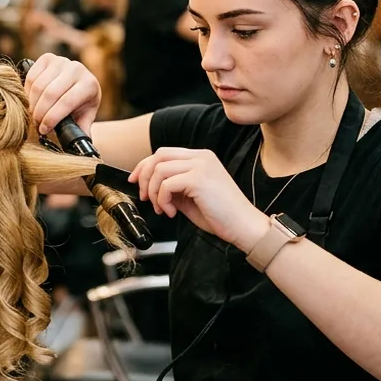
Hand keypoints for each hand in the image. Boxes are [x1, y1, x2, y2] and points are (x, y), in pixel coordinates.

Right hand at [23, 53, 99, 135]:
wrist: (78, 83)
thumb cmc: (81, 105)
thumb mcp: (84, 118)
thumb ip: (81, 131)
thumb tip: (80, 147)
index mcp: (89, 84)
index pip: (67, 102)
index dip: (52, 118)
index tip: (44, 130)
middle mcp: (77, 69)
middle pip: (50, 93)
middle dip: (40, 112)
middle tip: (35, 125)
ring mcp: (61, 61)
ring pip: (39, 85)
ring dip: (32, 104)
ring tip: (33, 115)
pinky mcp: (48, 58)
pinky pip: (31, 76)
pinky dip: (27, 92)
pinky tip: (30, 102)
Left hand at [130, 147, 268, 250]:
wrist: (244, 226)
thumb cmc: (221, 216)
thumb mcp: (190, 198)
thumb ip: (173, 188)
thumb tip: (151, 188)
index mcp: (200, 158)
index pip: (164, 153)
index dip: (144, 166)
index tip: (136, 181)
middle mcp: (201, 157)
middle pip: (158, 156)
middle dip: (144, 176)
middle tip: (145, 197)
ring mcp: (201, 165)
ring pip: (159, 170)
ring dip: (154, 192)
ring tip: (161, 208)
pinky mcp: (199, 178)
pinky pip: (167, 184)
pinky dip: (162, 200)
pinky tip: (172, 212)